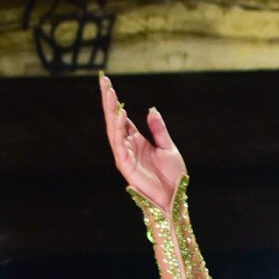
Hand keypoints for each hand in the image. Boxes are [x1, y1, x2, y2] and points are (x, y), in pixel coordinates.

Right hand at [99, 73, 186, 211]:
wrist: (175, 197)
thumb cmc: (172, 176)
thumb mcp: (168, 147)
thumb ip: (158, 129)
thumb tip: (151, 110)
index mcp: (136, 141)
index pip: (122, 117)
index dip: (115, 102)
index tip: (109, 83)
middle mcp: (128, 146)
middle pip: (114, 120)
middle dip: (108, 101)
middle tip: (103, 81)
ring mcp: (125, 155)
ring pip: (113, 129)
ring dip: (111, 111)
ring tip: (110, 93)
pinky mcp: (125, 165)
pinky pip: (120, 144)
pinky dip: (119, 129)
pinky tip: (121, 115)